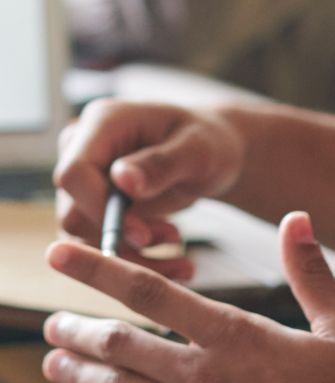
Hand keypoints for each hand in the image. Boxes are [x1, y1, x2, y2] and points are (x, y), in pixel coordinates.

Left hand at [41, 212, 334, 382]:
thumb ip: (310, 273)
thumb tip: (296, 218)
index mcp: (235, 335)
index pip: (151, 292)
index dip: (99, 270)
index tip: (60, 255)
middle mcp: (203, 376)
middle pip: (121, 343)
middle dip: (78, 329)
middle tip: (50, 322)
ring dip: (81, 376)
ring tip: (52, 365)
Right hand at [54, 99, 243, 272]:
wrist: (212, 153)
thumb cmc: (208, 141)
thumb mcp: (198, 149)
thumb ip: (161, 163)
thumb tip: (122, 180)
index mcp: (103, 122)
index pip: (74, 173)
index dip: (99, 209)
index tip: (142, 233)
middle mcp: (83, 149)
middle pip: (73, 211)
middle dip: (121, 237)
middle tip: (172, 237)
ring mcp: (84, 179)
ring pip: (83, 237)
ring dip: (130, 253)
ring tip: (177, 243)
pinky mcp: (92, 206)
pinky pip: (97, 246)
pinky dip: (133, 259)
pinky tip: (171, 256)